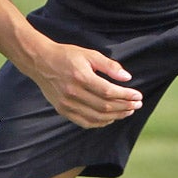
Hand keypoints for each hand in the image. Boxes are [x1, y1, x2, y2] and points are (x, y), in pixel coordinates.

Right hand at [27, 40, 142, 128]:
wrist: (40, 61)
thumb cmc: (67, 55)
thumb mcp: (89, 54)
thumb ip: (109, 66)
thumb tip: (127, 78)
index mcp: (81, 77)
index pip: (109, 91)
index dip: (126, 95)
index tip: (138, 96)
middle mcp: (73, 92)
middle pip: (105, 106)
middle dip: (124, 106)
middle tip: (137, 104)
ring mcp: (66, 104)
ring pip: (97, 117)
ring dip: (116, 116)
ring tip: (128, 111)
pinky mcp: (62, 110)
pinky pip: (85, 122)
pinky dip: (100, 123)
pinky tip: (111, 118)